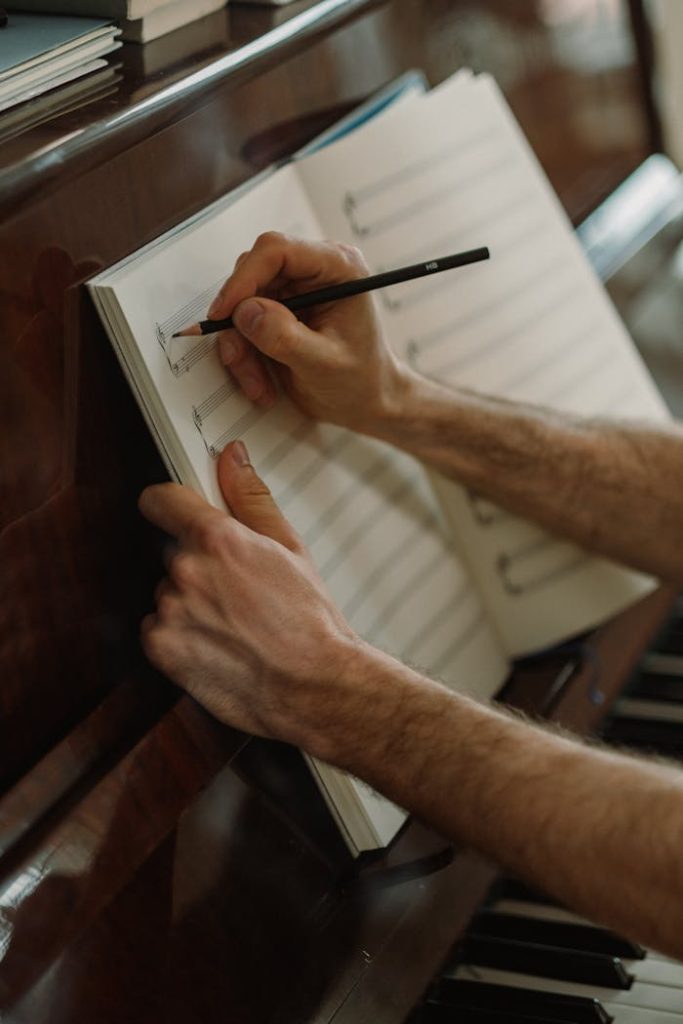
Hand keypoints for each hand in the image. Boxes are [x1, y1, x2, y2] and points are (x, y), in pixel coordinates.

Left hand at [138, 441, 362, 753]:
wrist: (314, 687)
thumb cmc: (310, 621)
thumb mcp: (290, 547)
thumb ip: (251, 498)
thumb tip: (232, 458)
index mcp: (218, 540)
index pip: (161, 499)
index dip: (170, 503)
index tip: (177, 511)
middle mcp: (187, 571)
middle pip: (173, 552)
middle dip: (199, 564)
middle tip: (238, 589)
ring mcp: (170, 611)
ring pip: (169, 592)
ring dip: (190, 602)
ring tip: (235, 622)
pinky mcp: (162, 648)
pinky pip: (158, 629)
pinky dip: (180, 636)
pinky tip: (218, 644)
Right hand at [208, 233, 407, 433]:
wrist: (366, 402)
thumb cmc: (361, 381)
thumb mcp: (324, 364)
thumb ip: (285, 337)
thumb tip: (246, 312)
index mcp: (337, 269)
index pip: (278, 251)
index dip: (244, 278)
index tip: (224, 313)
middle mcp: (314, 271)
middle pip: (252, 275)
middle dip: (239, 322)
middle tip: (239, 359)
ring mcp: (295, 291)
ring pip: (242, 303)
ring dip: (240, 346)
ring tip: (258, 384)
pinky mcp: (280, 311)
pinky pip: (243, 324)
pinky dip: (244, 355)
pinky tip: (262, 382)